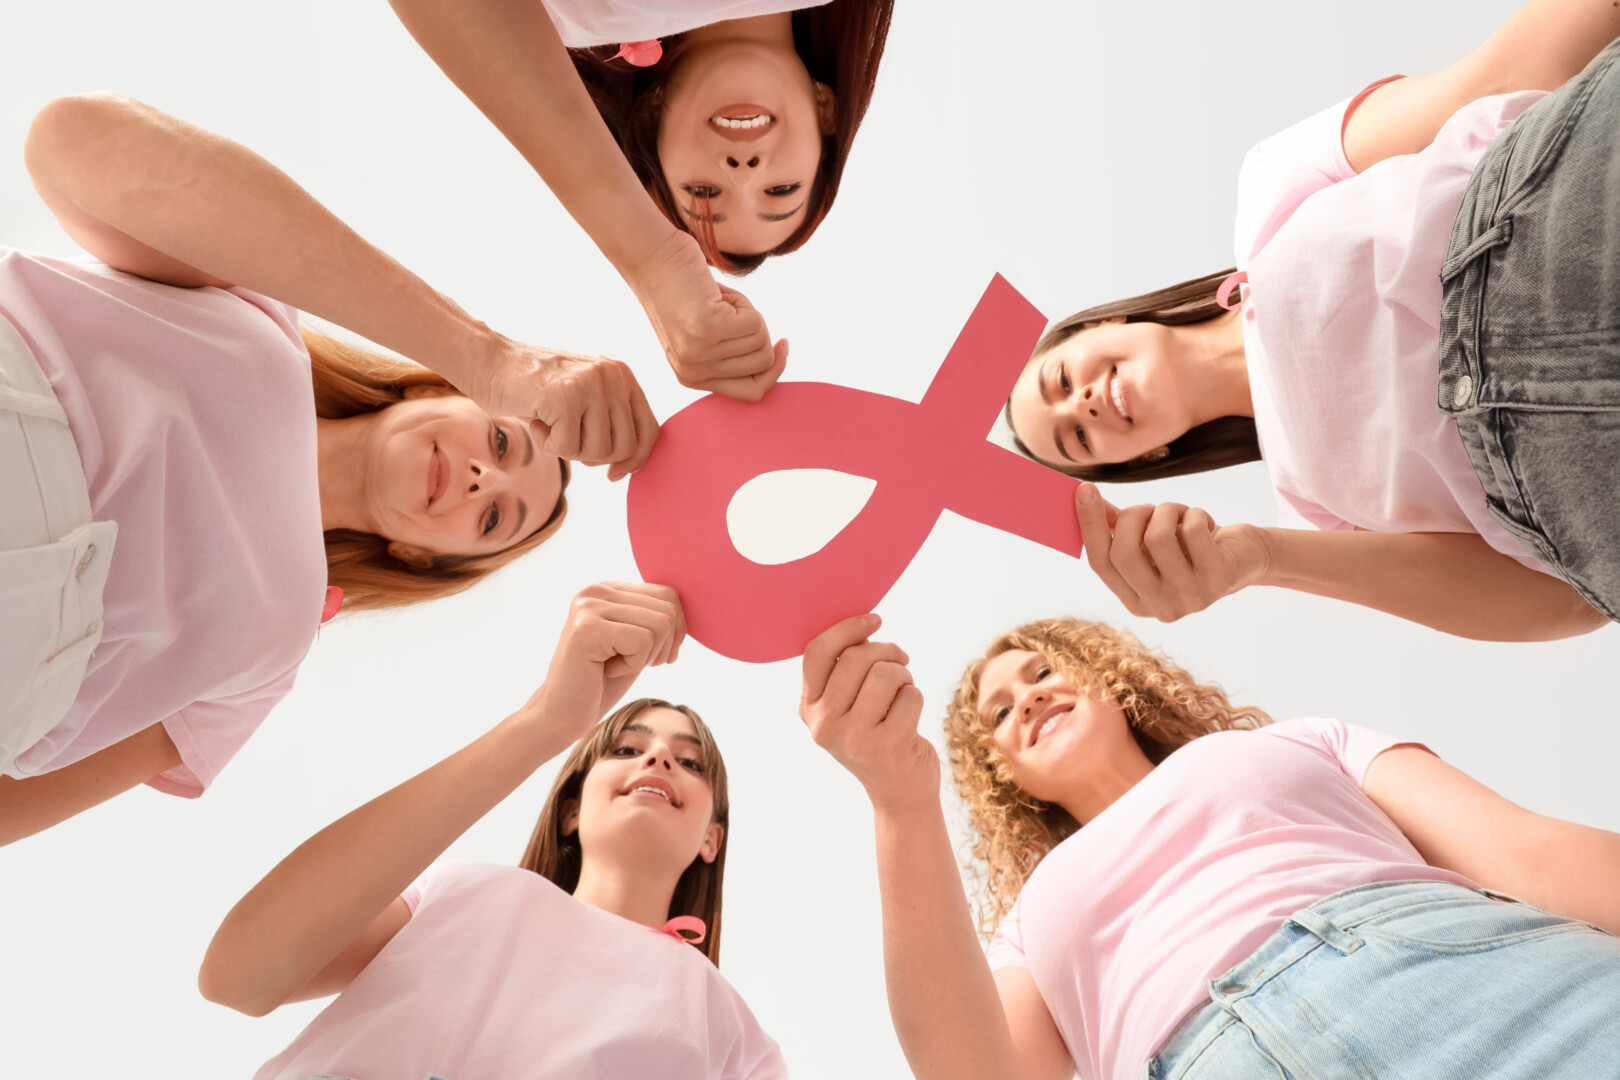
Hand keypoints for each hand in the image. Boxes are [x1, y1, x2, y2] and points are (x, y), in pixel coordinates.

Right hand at [470, 339, 657, 480]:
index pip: (649, 431)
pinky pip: (567, 448)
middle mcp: (613, 376)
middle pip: (623, 448)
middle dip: (593, 456)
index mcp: (622, 375)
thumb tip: (629, 466)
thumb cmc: (535, 389)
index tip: (613, 474)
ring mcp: (590, 384)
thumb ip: (610, 420)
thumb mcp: (585, 397)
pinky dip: (547, 444)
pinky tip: (535, 420)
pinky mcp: (565, 397)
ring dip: (568, 450)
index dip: (634, 461)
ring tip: (549, 424)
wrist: (489, 362)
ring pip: (597, 451)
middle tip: (565, 437)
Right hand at [528, 582, 685, 737]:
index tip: (653, 656)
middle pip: (669, 608)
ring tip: (614, 665)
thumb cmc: (600, 684)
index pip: (668, 594)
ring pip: (661, 624)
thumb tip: (690, 608)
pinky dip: (632, 665)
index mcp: (608, 589)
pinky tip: (604, 670)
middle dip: (663, 646)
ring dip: (645, 656)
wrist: (559, 716)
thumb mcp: (635, 643)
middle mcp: (596, 590)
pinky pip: (643, 641)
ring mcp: (589, 606)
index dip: (675, 631)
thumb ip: (655, 619)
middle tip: (632, 664)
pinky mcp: (586, 628)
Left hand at [628, 231, 786, 400]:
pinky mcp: (708, 328)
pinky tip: (717, 293)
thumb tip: (772, 361)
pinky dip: (743, 301)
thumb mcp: (704, 331)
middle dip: (759, 331)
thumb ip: (730, 353)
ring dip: (748, 312)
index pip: (752, 393)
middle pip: (763, 364)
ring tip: (717, 299)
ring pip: (761, 340)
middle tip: (729, 310)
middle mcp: (694, 371)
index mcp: (691, 377)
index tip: (782, 344)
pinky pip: (755, 322)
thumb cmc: (681, 288)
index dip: (774, 371)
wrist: (650, 257)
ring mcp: (700, 352)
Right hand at [799, 615, 939, 815]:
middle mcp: (824, 724)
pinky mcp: (886, 746)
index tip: (874, 621)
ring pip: (886, 673)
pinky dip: (916, 698)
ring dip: (904, 676)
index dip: (846, 629)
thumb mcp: (848, 707)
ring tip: (903, 693)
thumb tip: (864, 624)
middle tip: (901, 660)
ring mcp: (853, 737)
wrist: (899, 792)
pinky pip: (910, 695)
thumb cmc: (877, 735)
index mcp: (809, 708)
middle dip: (887, 652)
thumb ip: (846, 670)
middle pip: (857, 658)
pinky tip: (909, 718)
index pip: (817, 653)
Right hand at [1074, 482, 1269, 621]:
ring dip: (1168, 510)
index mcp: (1136, 602)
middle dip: (1133, 516)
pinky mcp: (1219, 580)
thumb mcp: (1151, 540)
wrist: (1246, 559)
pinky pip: (1192, 531)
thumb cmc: (1191, 547)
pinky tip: (1205, 523)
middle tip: (1150, 507)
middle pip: (1123, 553)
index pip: (1100, 564)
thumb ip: (1117, 526)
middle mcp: (1161, 608)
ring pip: (1158, 538)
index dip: (1090, 525)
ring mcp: (1191, 598)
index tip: (1084, 489)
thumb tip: (1084, 497)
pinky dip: (1195, 514)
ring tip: (1180, 513)